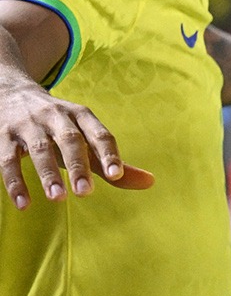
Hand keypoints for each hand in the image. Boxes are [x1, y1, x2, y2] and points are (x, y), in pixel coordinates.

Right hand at [0, 77, 151, 208]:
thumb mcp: (84, 138)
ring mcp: (28, 124)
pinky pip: (7, 159)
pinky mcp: (2, 135)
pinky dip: (14, 182)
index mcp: (81, 116)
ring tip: (58, 198)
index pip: (99, 133)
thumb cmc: (57, 127)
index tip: (116, 175)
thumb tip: (150, 182)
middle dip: (78, 166)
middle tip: (86, 193)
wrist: (9, 91)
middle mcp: (56, 116)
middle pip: (70, 140)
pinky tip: (24, 204)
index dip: (109, 153)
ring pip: (39, 148)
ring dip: (48, 174)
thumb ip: (111, 162)